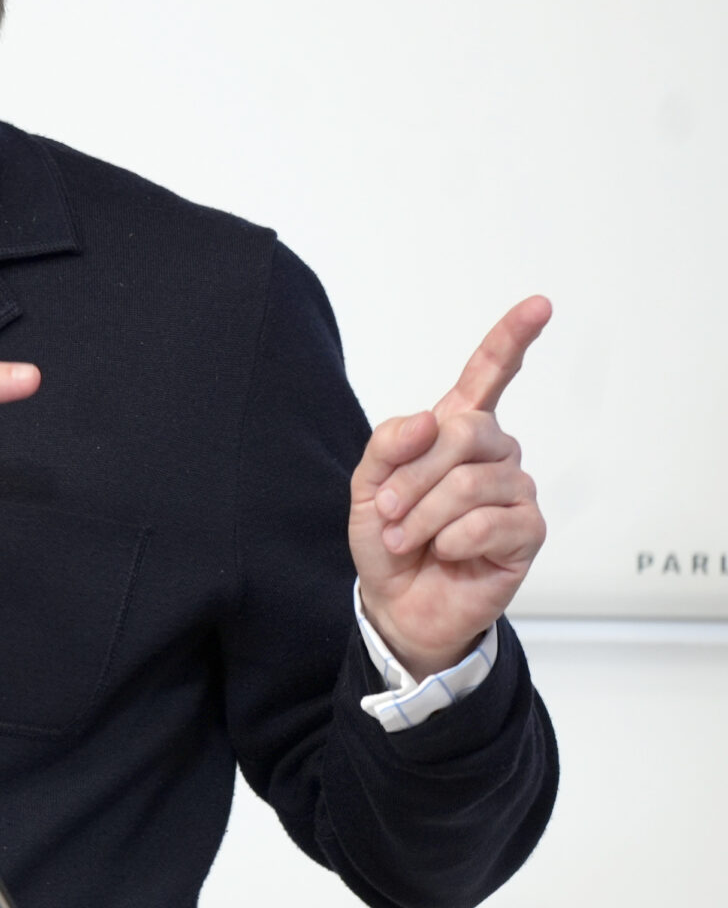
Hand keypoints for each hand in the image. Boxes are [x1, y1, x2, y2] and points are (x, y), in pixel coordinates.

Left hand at [352, 297, 552, 679]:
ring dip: (422, 516)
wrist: (399, 601)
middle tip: (385, 511)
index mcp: (455, 431)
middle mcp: (493, 453)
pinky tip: (445, 553)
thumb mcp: (367, 487)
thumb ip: (388, 446)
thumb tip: (427, 420)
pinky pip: (488, 522)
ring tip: (406, 539)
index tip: (539, 305)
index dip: (511, 338)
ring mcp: (515, 489)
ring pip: (470, 482)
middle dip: (412, 476)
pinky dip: (450, 540)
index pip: (489, 375)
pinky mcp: (528, 530)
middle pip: (465, 432)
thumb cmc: (389, 538)